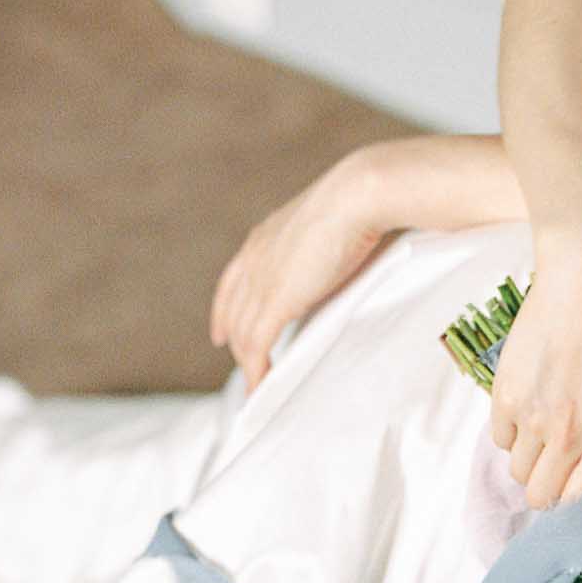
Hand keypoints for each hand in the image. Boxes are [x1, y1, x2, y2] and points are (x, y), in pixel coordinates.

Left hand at [209, 155, 389, 392]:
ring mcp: (262, 280)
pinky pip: (257, 347)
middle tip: (246, 371)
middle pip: (233, 314)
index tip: (221, 334)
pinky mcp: (276, 301)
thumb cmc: (360, 203)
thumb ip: (321, 248)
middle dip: (237, 346)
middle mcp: (255, 258)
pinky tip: (261, 387)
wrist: (358, 195)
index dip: (223, 311)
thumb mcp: (329, 226)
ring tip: (259, 387)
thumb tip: (339, 260)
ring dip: (249, 366)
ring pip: (243, 334)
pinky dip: (257, 372)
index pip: (232, 282)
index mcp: (264, 237)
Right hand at [490, 222, 581, 509]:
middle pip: (541, 496)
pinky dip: (510, 428)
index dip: (569, 493)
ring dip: (527, 455)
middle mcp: (573, 436)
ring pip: (518, 470)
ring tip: (539, 423)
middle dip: (543, 484)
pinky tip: (526, 400)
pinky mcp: (507, 397)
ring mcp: (536, 419)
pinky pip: (500, 437)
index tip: (566, 481)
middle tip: (547, 462)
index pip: (578, 498)